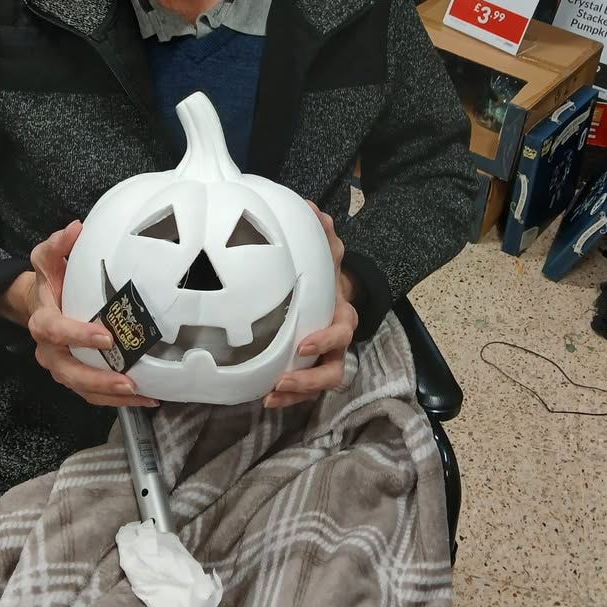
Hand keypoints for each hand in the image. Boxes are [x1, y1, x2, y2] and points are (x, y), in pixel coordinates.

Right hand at [0, 220, 158, 407]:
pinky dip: (117, 400)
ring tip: (140, 393)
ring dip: (111, 395)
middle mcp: (49, 350)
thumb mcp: (47, 260)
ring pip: (82, 388)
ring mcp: (61, 367)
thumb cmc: (50, 282)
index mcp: (43, 321)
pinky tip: (145, 397)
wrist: (38, 304)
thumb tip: (76, 227)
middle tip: (127, 379)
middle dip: (98, 378)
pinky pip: (93, 394)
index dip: (79, 335)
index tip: (106, 337)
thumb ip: (58, 245)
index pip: (56, 331)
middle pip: (69, 371)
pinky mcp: (75, 377)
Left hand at [263, 204, 357, 408]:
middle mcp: (337, 341)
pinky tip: (264, 398)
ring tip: (270, 397)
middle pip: (334, 370)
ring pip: (320, 384)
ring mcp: (325, 358)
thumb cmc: (326, 272)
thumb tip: (310, 208)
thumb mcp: (327, 251)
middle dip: (309, 381)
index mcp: (342, 314)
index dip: (326, 340)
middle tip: (281, 382)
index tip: (303, 345)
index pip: (341, 332)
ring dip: (296, 394)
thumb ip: (321, 233)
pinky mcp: (309, 368)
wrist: (331, 289)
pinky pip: (303, 389)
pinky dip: (287, 396)